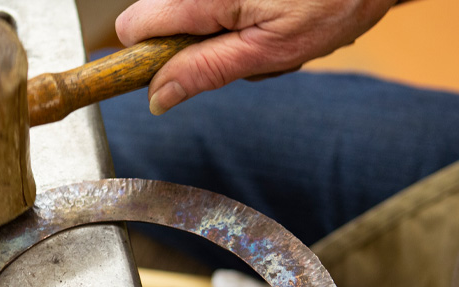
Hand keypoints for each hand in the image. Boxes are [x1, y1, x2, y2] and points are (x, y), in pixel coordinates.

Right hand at [116, 0, 397, 113]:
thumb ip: (205, 71)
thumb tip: (157, 97)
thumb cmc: (333, 1)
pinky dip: (235, 14)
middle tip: (240, 48)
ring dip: (218, 31)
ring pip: (187, 12)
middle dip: (190, 43)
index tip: (174, 70)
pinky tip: (269, 13)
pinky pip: (210, 4)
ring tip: (263, 28)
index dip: (146, 54)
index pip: (133, 25)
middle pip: (158, 18)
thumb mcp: (270, 51)